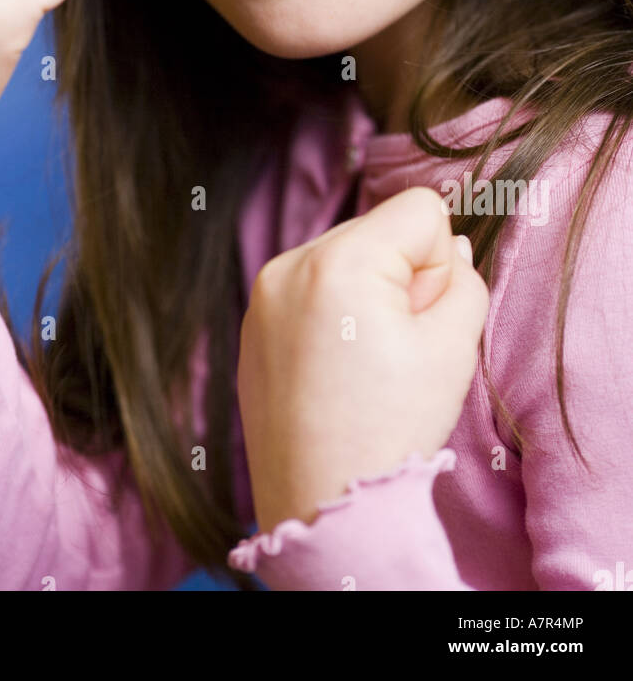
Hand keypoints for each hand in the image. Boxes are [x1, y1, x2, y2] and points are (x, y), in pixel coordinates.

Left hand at [236, 186, 488, 532]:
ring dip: (366, 293)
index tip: (422, 319)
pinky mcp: (254, 321)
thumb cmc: (389, 429)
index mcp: (340, 261)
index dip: (439, 264)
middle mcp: (290, 263)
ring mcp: (264, 292)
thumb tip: (445, 249)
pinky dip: (334, 314)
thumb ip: (462, 280)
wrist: (321, 505)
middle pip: (379, 230)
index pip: (420, 210)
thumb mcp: (454, 347)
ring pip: (346, 257)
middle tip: (395, 349)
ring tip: (365, 363)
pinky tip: (338, 369)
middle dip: (400, 277)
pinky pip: (313, 288)